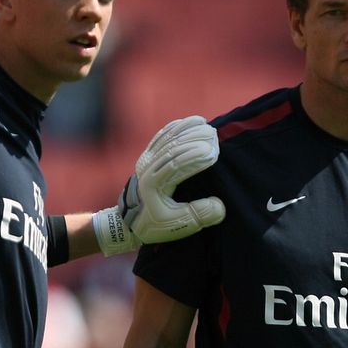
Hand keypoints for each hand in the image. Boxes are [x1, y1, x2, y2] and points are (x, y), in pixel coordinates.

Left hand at [93, 116, 224, 255]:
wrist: (129, 222)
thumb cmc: (155, 225)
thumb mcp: (178, 225)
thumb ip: (199, 215)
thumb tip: (219, 205)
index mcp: (153, 184)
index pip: (175, 164)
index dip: (194, 156)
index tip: (213, 151)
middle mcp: (148, 168)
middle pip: (172, 147)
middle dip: (194, 138)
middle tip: (214, 135)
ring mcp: (147, 160)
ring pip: (167, 139)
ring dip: (187, 130)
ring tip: (206, 124)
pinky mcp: (148, 157)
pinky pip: (162, 137)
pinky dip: (176, 128)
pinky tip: (190, 121)